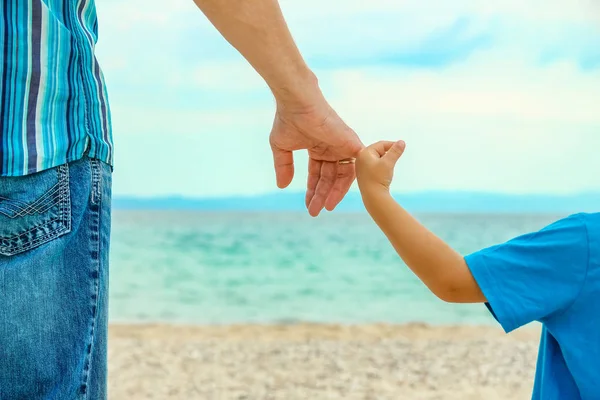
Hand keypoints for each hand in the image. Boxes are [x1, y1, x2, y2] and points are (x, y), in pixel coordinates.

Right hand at [270, 95, 363, 216]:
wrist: (297, 103)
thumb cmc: (288, 120)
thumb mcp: (282, 147)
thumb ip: (284, 166)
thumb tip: (282, 186)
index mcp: (318, 148)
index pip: (318, 174)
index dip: (313, 190)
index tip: (308, 205)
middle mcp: (332, 149)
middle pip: (330, 178)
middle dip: (322, 195)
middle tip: (315, 211)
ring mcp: (342, 146)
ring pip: (342, 176)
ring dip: (334, 192)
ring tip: (325, 207)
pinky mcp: (351, 144)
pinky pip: (356, 166)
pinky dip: (350, 182)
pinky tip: (339, 195)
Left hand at [356, 140, 405, 193]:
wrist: (372, 196)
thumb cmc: (378, 178)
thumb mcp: (388, 162)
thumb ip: (395, 151)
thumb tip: (402, 142)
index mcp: (364, 153)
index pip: (380, 144)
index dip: (392, 144)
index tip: (401, 147)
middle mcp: (360, 158)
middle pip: (377, 150)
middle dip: (388, 152)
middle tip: (397, 154)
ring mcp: (361, 166)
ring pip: (376, 158)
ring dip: (385, 158)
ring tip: (391, 163)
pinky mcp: (364, 173)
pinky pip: (374, 164)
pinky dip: (381, 165)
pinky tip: (385, 170)